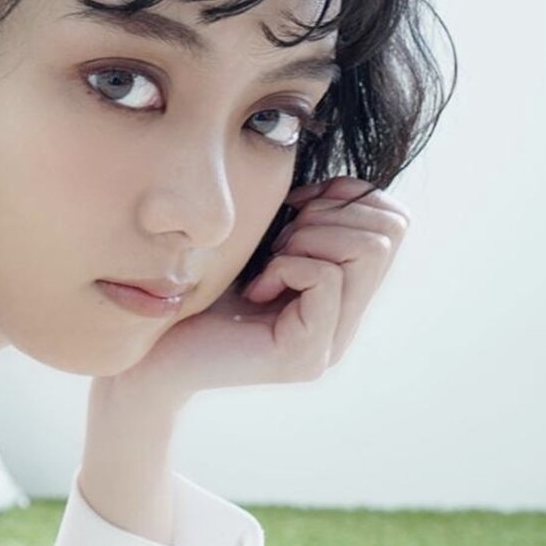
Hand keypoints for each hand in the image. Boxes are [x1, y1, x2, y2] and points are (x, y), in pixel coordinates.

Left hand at [117, 177, 409, 403]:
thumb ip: (308, 217)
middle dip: (327, 218)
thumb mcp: (260, 242)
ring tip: (268, 265)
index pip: (394, 222)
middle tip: (277, 244)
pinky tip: (255, 288)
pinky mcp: (305, 357)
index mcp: (342, 293)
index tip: (294, 209)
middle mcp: (345, 323)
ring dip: (308, 239)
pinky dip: (287, 266)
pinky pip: (324, 279)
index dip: (347, 197)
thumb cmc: (197, 289)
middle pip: (387, 232)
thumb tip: (341, 188)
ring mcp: (330, 344)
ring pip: (365, 251)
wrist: (151, 350)